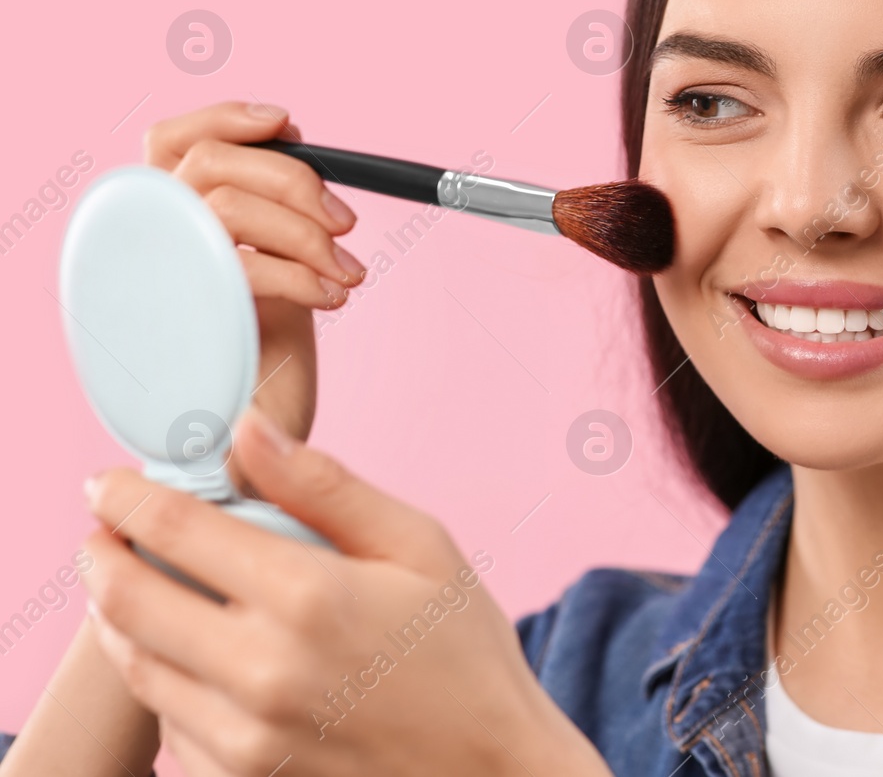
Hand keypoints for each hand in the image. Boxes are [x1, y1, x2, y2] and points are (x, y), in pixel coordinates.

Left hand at [80, 410, 610, 776]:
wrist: (489, 767)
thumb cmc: (462, 649)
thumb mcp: (418, 544)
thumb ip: (325, 486)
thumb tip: (246, 432)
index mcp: (308, 594)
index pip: (174, 528)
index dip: (124, 497)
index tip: (106, 484)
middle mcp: (263, 668)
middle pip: (127, 599)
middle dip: (101, 554)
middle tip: (105, 533)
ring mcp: (246, 734)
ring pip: (136, 665)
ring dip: (118, 617)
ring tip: (136, 586)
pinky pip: (167, 722)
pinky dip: (162, 679)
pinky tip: (190, 656)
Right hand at [144, 101, 365, 456]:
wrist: (257, 441)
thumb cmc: (267, 350)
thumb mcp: (275, 264)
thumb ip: (269, 210)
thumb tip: (296, 145)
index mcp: (167, 221)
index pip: (170, 138)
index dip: (228, 118)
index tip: (293, 125)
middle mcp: (149, 242)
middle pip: (209, 162)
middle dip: (293, 181)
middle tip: (346, 225)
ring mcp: (158, 278)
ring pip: (225, 207)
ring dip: (304, 233)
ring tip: (347, 273)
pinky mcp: (180, 318)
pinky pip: (239, 267)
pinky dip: (301, 275)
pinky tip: (333, 298)